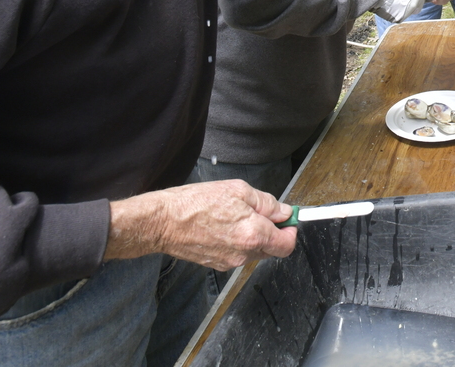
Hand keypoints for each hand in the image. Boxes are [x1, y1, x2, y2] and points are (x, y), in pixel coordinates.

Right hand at [105, 180, 296, 269]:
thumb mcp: (238, 190)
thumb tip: (284, 211)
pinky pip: (238, 254)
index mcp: (254, 235)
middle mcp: (244, 254)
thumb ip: (267, 203)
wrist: (164, 221)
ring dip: (254, 236)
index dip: (291, 230)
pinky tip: (224, 226)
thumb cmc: (196, 203)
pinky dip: (238, 242)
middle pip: (272, 249)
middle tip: (261, 213)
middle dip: (273, 232)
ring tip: (236, 216)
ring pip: (254, 251)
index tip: (288, 220)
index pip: (287, 245)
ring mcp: (230, 262)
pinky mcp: (217, 264)